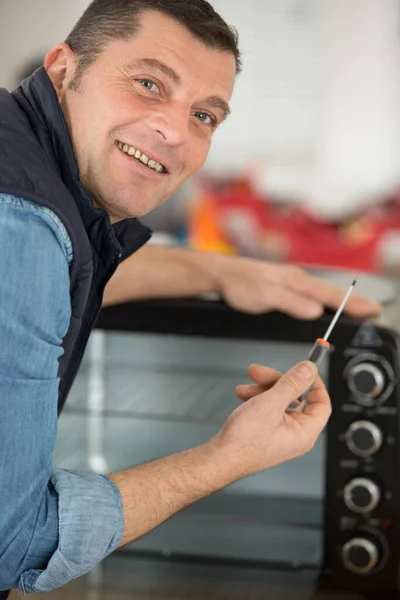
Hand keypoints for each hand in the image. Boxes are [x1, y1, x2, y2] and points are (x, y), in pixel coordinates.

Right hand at [211, 360, 330, 477]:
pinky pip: (266, 409)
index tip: (304, 370)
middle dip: (277, 382)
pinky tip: (243, 395)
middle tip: (261, 372)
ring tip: (245, 387)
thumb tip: (309, 370)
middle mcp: (294, 435)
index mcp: (303, 433)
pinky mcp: (264, 433)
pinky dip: (256, 399)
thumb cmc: (243, 442)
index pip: (321, 404)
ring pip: (278, 402)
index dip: (314, 384)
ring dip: (262, 389)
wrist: (219, 458)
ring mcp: (278, 434)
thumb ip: (292, 384)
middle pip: (295, 399)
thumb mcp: (270, 404)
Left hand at [213, 255, 379, 317]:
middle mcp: (296, 279)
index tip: (371, 310)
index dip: (352, 305)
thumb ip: (291, 303)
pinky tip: (322, 303)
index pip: (330, 296)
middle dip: (352, 301)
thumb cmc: (240, 283)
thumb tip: (315, 312)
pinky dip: (323, 298)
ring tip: (355, 307)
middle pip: (330, 293)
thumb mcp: (265, 296)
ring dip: (339, 300)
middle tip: (372, 309)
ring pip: (320, 292)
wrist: (221, 274)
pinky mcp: (282, 285)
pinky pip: (310, 292)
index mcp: (296, 281)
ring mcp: (290, 281)